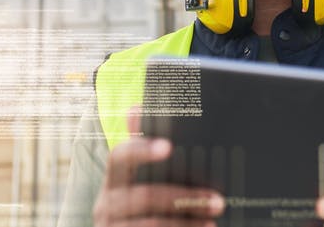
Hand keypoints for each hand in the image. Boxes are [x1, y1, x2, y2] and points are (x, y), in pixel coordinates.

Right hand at [93, 107, 225, 226]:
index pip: (120, 156)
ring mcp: (112, 226)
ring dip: (186, 221)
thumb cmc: (137, 206)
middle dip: (183, 197)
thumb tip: (136, 107)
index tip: (168, 147)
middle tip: (217, 199)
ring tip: (212, 219)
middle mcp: (106, 203)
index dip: (142, 150)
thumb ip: (140, 147)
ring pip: (150, 223)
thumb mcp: (136, 178)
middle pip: (144, 196)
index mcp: (113, 179)